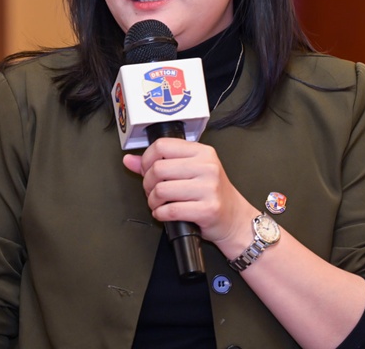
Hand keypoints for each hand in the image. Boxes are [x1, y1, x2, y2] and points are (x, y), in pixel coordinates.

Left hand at [123, 137, 256, 250]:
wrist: (234, 218)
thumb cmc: (212, 194)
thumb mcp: (189, 171)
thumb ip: (158, 163)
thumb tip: (129, 160)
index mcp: (202, 152)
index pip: (162, 146)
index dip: (146, 159)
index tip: (146, 170)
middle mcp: (207, 167)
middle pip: (158, 169)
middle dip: (147, 184)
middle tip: (152, 191)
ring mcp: (209, 187)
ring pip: (161, 190)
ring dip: (153, 201)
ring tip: (158, 204)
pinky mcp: (208, 209)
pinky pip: (171, 210)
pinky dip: (161, 214)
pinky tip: (164, 214)